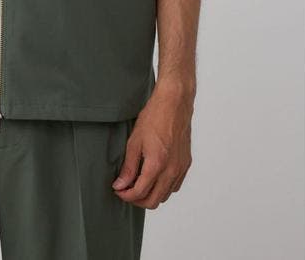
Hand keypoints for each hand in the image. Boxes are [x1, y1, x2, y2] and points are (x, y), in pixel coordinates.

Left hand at [111, 81, 193, 208]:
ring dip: (151, 194)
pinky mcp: (186, 164)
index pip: (140, 193)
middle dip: (137, 200)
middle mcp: (171, 170)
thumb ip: (128, 167)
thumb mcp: (134, 141)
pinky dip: (163, 187)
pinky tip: (153, 176)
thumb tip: (121, 185)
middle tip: (126, 191)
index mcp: (157, 164)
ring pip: (165, 195)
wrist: (174, 103)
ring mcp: (181, 168)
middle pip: (154, 201)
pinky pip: (174, 185)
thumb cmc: (154, 117)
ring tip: (138, 183)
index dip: (126, 195)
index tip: (118, 190)